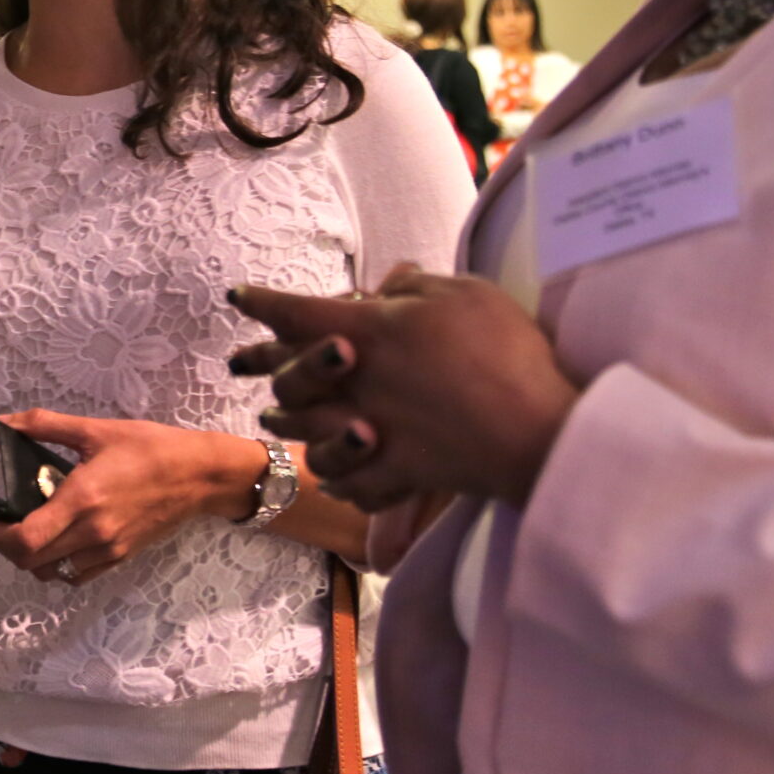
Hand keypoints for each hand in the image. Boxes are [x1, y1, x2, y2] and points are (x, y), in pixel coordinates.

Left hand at [0, 411, 262, 584]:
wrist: (201, 475)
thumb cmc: (150, 446)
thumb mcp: (95, 429)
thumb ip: (44, 425)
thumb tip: (1, 423)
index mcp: (82, 500)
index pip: (25, 538)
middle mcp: (92, 533)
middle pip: (31, 561)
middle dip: (3, 545)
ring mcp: (109, 551)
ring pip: (53, 573)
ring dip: (29, 557)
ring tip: (20, 530)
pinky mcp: (122, 558)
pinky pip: (78, 575)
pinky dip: (57, 564)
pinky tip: (54, 539)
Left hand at [227, 264, 580, 510]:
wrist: (535, 428)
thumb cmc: (502, 350)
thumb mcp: (461, 294)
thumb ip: (413, 288)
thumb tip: (384, 287)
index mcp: (365, 332)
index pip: (296, 312)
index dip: (262, 302)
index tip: (238, 296)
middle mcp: (356, 384)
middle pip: (289, 378)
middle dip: (261, 367)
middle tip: (237, 363)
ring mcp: (373, 433)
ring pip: (308, 434)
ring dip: (287, 426)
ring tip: (271, 420)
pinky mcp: (398, 474)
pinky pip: (354, 486)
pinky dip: (341, 484)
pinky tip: (334, 484)